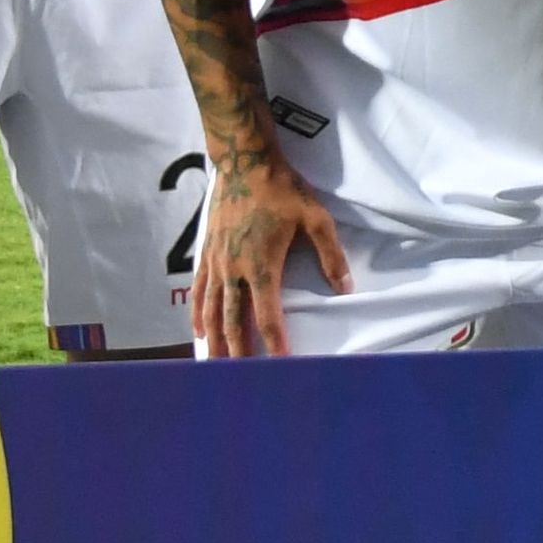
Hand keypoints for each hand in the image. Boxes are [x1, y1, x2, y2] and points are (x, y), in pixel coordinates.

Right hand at [190, 151, 352, 355]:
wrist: (243, 163)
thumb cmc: (282, 190)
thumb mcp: (316, 218)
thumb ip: (330, 255)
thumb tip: (345, 287)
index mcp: (261, 265)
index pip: (267, 314)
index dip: (274, 342)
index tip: (279, 364)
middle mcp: (234, 269)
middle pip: (233, 321)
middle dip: (238, 352)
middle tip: (242, 379)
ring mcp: (216, 262)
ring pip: (212, 311)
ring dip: (214, 340)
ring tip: (216, 365)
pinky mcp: (206, 254)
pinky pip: (199, 291)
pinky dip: (197, 315)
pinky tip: (198, 332)